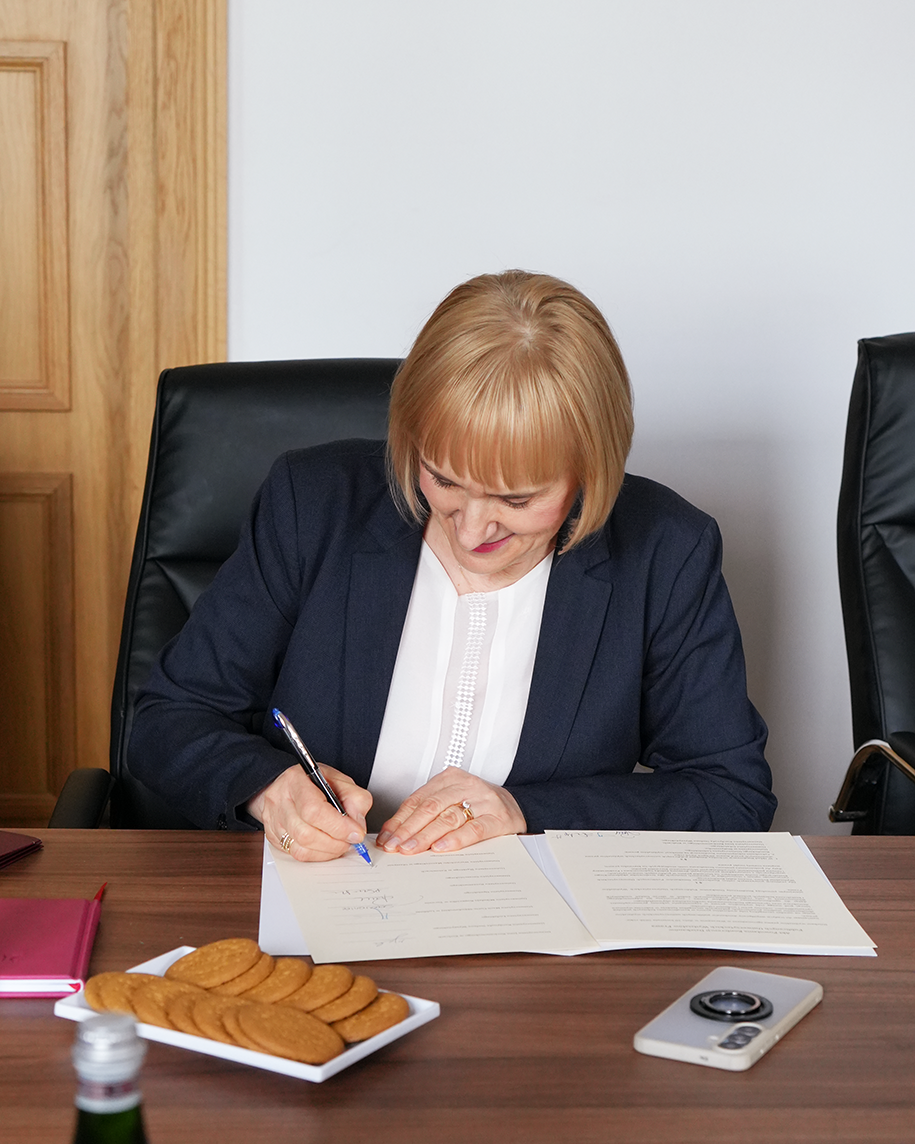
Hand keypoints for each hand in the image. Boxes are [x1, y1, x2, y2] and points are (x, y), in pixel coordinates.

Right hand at [246, 764, 372, 861]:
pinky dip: (317, 854)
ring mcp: (273, 821)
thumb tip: (358, 826)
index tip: (356, 833)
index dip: (338, 827)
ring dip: (328, 851)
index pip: (313, 810)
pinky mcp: (273, 838)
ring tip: (340, 842)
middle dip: (336, 842)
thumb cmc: (313, 782)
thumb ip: (355, 799)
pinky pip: (297, 855)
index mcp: (296, 781)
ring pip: (301, 849)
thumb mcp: (340, 780)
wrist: (289, 785)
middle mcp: (279, 801)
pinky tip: (326, 845)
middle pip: (306, 834)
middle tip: (351, 839)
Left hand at [375, 769, 525, 854]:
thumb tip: (394, 833)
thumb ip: (427, 813)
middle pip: (430, 808)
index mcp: (450, 778)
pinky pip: (473, 829)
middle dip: (408, 829)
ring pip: (448, 818)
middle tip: (393, 846)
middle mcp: (466, 785)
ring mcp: (483, 801)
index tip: (386, 837)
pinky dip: (455, 839)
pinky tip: (441, 848)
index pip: (418, 799)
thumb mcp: (452, 801)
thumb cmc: (479, 806)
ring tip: (410, 849)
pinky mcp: (498, 818)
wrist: (518, 807)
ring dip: (426, 836)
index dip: (399, 819)